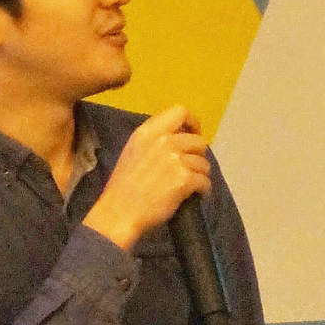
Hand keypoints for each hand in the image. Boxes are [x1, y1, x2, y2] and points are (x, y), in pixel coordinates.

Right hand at [83, 105, 210, 249]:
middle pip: (198, 141)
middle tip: (191, 168)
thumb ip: (154, 141)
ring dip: (200, 175)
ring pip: (204, 163)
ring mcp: (175, 160)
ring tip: (190, 186)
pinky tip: (194, 196)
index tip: (193, 136)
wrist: (119, 213)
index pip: (180, 112)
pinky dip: (203, 190)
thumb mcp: (133, 151)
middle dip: (198, 156)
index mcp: (148, 132)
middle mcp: (163, 141)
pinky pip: (205, 181)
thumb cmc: (123, 186)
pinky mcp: (184, 179)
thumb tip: (178, 139)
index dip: (193, 123)